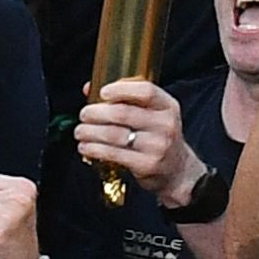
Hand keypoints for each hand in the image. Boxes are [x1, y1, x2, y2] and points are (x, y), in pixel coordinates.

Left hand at [72, 77, 206, 199]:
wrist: (178, 170)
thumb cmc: (158, 137)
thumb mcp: (152, 114)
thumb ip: (125, 99)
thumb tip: (90, 88)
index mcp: (167, 106)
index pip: (146, 91)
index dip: (121, 89)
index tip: (102, 92)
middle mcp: (165, 124)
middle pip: (123, 113)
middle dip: (96, 113)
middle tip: (83, 114)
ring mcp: (157, 146)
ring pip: (114, 134)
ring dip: (90, 132)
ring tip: (80, 131)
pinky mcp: (146, 165)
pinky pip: (114, 154)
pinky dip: (94, 149)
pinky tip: (85, 147)